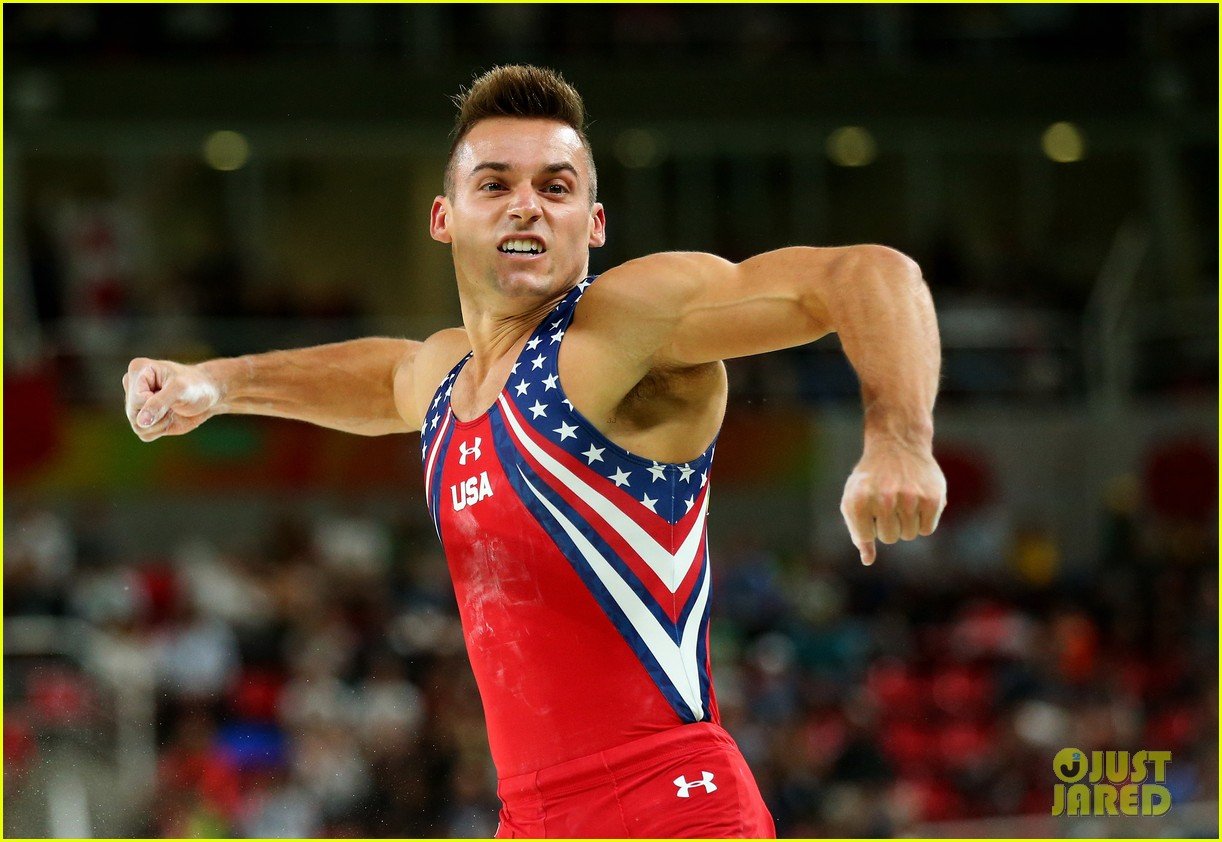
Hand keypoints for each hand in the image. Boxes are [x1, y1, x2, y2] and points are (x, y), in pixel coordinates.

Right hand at [123, 357, 224, 441]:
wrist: (207, 395)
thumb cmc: (196, 385)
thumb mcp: (180, 389)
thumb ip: (158, 403)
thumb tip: (140, 422)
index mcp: (138, 370)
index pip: (136, 400)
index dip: (156, 405)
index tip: (172, 395)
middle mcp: (132, 385)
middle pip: (133, 415)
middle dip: (159, 416)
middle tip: (174, 404)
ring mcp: (136, 402)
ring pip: (138, 427)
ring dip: (161, 424)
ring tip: (172, 409)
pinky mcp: (142, 417)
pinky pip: (144, 434)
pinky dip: (160, 430)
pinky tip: (169, 417)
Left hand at [839, 440, 946, 565]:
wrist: (898, 445)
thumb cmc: (872, 478)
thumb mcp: (854, 498)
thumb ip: (858, 531)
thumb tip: (868, 560)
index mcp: (859, 501)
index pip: (867, 537)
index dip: (870, 525)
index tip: (870, 506)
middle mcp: (883, 500)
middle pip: (890, 538)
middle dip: (889, 524)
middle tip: (888, 500)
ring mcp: (910, 499)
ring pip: (909, 535)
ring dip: (906, 522)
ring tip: (902, 498)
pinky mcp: (933, 499)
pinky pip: (926, 529)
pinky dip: (923, 519)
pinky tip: (918, 500)